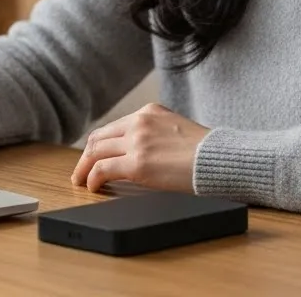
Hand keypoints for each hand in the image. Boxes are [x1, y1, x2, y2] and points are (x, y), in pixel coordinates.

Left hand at [71, 103, 208, 192]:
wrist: (220, 159)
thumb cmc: (206, 152)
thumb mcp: (176, 130)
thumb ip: (155, 134)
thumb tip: (141, 151)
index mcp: (149, 111)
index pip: (113, 127)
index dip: (99, 145)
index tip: (92, 158)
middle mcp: (139, 121)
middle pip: (99, 138)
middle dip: (86, 157)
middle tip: (80, 172)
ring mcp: (137, 141)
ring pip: (96, 152)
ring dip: (84, 168)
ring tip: (81, 181)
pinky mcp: (137, 164)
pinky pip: (103, 169)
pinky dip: (93, 178)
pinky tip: (93, 187)